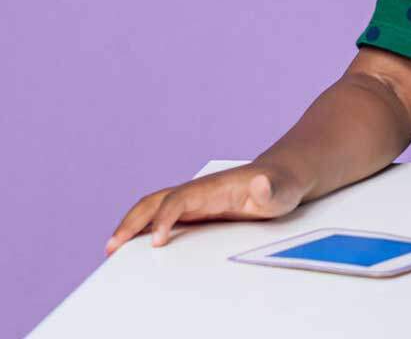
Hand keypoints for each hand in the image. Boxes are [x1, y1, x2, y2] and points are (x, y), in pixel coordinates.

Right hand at [106, 160, 306, 252]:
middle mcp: (198, 191)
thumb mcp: (283, 189)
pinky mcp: (196, 211)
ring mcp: (195, 200)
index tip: (156, 242)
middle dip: (131, 222)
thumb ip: (272, 189)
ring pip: (153, 208)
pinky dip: (144, 228)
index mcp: (213, 186)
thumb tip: (261, 184)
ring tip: (112, 248)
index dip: (165, 218)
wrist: (284, 176)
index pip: (179, 200)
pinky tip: (135, 244)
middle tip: (112, 247)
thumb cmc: (282, 184)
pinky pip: (163, 217)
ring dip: (131, 225)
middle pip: (155, 201)